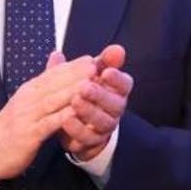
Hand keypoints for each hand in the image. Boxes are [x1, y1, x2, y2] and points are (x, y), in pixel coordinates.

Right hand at [0, 52, 95, 179]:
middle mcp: (28, 99)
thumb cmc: (13, 126)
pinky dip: (62, 117)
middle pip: (54, 83)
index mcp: (30, 90)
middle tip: (97, 65)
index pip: (53, 73)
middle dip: (76, 73)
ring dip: (72, 91)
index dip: (73, 66)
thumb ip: (45, 82)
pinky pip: (48, 124)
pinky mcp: (28, 134)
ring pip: (52, 100)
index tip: (93, 58)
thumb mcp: (28, 101)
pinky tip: (76, 113)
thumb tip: (58, 56)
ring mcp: (27, 116)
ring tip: (90, 84)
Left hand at [57, 44, 133, 160]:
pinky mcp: (93, 141)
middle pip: (116, 104)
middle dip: (100, 95)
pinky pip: (89, 137)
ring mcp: (105, 126)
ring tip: (75, 101)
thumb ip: (93, 62)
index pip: (125, 83)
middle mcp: (115, 109)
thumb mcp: (85, 75)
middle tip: (85, 86)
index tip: (106, 70)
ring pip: (103, 121)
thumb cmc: (85, 94)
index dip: (117, 78)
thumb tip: (94, 49)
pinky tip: (66, 119)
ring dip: (89, 111)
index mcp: (116, 90)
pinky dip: (77, 128)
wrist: (77, 124)